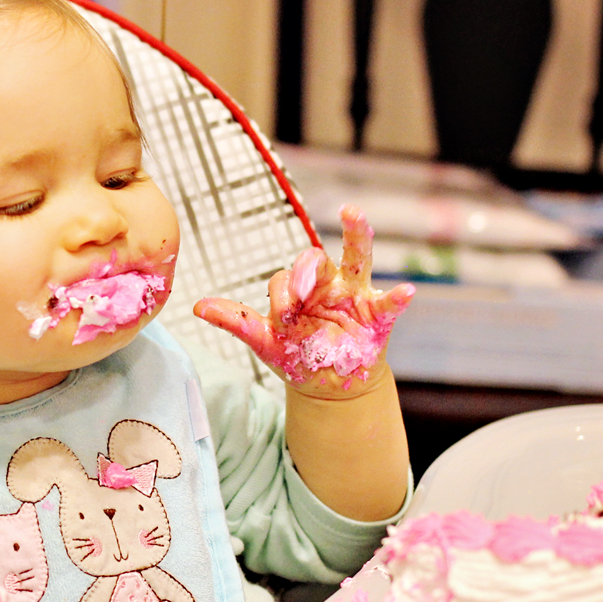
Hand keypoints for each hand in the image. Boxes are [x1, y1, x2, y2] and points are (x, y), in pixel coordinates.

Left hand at [194, 204, 413, 397]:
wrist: (328, 387)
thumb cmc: (298, 356)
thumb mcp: (266, 341)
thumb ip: (236, 321)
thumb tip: (196, 306)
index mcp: (299, 288)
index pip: (286, 278)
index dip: (283, 294)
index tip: (284, 318)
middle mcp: (327, 284)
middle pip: (316, 258)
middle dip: (305, 270)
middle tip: (299, 291)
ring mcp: (355, 296)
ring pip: (356, 258)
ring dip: (357, 235)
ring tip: (353, 214)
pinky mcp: (378, 316)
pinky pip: (390, 303)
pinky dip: (398, 297)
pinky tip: (406, 293)